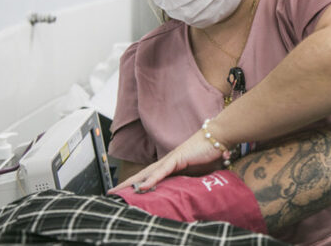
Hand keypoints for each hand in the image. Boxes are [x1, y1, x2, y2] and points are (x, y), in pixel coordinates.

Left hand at [108, 129, 224, 192]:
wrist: (219, 138)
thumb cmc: (211, 153)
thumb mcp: (200, 172)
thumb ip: (193, 179)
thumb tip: (191, 190)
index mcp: (171, 165)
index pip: (150, 176)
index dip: (137, 183)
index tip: (125, 192)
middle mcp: (167, 161)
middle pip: (143, 173)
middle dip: (127, 184)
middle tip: (111, 192)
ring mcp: (171, 159)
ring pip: (148, 173)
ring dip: (133, 182)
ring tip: (120, 192)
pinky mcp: (177, 158)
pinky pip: (162, 171)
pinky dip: (151, 179)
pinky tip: (142, 187)